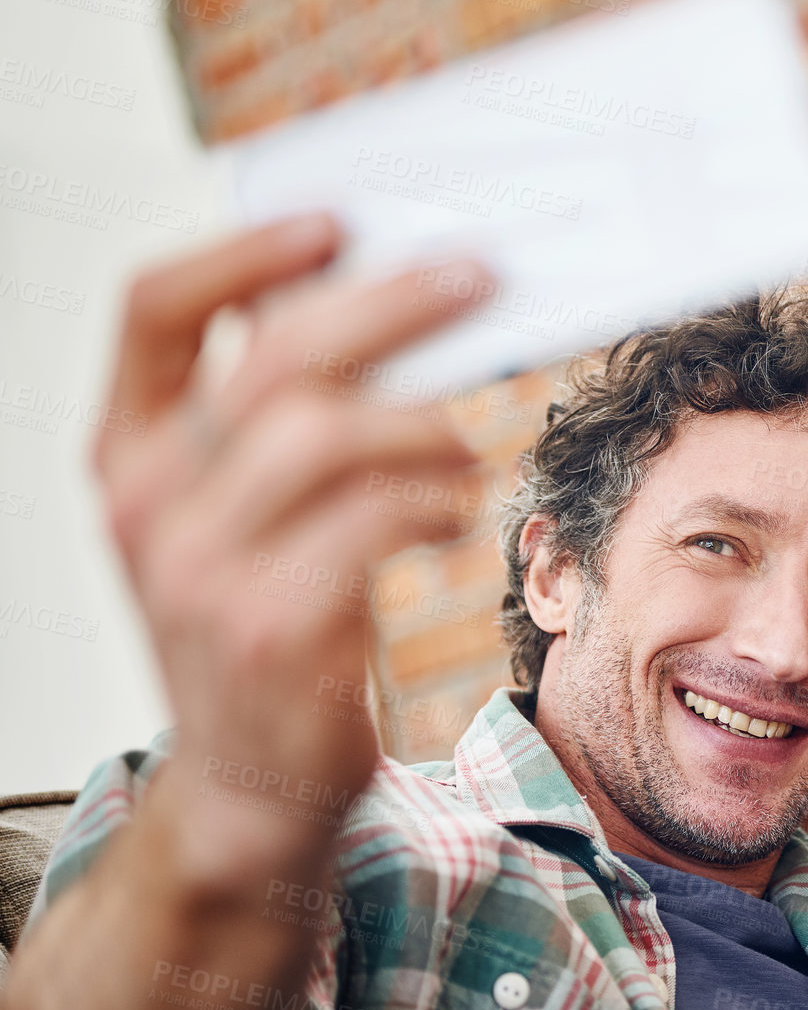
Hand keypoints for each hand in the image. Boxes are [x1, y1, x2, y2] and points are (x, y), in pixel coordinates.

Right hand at [97, 212, 492, 858]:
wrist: (249, 786)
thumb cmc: (264, 625)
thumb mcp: (235, 519)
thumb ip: (274, 427)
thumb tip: (392, 313)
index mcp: (126, 454)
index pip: (155, 308)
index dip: (246, 250)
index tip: (338, 223)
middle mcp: (147, 503)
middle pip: (274, 355)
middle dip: (391, 304)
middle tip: (478, 280)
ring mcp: (201, 568)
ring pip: (332, 432)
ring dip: (427, 422)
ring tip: (467, 447)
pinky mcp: (273, 627)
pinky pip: (375, 518)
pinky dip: (434, 498)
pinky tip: (453, 513)